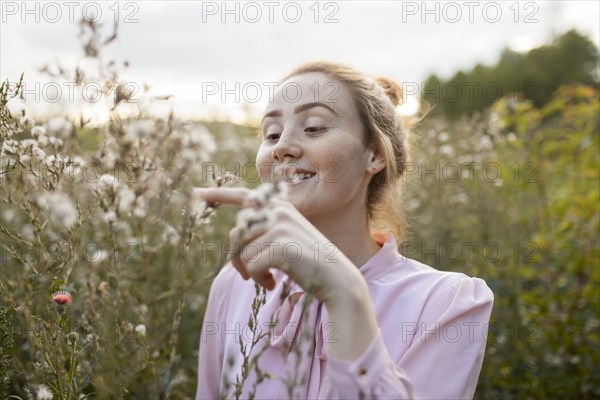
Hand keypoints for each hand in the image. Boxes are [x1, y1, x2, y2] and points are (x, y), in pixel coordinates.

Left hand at [193, 186, 365, 305]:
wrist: (337, 279)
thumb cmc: (309, 263)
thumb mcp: (286, 240)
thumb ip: (264, 232)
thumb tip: (235, 236)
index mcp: (280, 207)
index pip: (245, 197)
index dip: (219, 195)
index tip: (196, 192)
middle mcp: (278, 211)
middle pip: (237, 233)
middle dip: (237, 258)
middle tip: (249, 276)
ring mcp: (280, 226)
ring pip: (242, 252)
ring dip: (250, 271)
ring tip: (268, 279)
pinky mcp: (280, 245)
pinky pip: (251, 266)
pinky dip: (258, 280)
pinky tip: (273, 284)